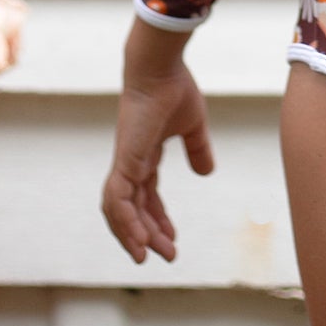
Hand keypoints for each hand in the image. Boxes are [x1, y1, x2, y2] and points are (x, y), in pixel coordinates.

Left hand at [102, 42, 213, 264]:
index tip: (173, 239)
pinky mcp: (124, 162)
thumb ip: (197, 150)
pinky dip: (127, 222)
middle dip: (147, 234)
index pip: (146, 196)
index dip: (157, 219)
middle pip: (133, 209)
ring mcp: (124, 163)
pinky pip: (118, 201)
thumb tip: (206, 174)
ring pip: (119, 211)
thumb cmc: (174, 88)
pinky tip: (141, 240)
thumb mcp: (192, 126)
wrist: (159, 67)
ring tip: (148, 257)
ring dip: (134, 236)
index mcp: (143, 155)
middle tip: (168, 255)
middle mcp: (130, 163)